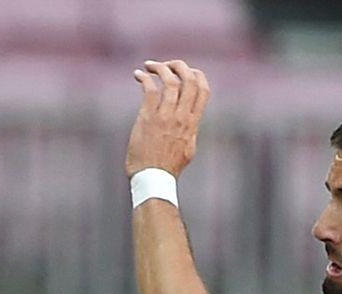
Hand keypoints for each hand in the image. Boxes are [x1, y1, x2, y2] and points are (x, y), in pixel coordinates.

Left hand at [126, 59, 208, 177]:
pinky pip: (150, 89)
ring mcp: (166, 117)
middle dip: (179, 66)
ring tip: (149, 66)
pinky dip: (144, 77)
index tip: (185, 73)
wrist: (152, 180)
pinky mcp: (149, 118)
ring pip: (171, 80)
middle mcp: (182, 117)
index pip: (204, 90)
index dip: (197, 75)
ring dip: (160, 67)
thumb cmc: (167, 168)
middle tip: (166, 65)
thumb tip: (191, 121)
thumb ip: (190, 132)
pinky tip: (138, 75)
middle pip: (190, 79)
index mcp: (193, 123)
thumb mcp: (188, 149)